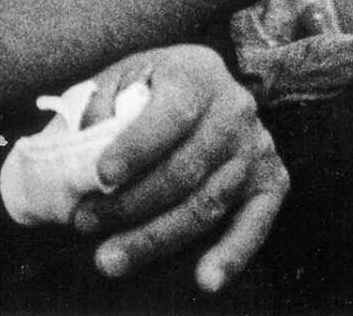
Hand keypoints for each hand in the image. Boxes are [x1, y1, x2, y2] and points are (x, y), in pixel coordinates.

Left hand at [74, 46, 286, 295]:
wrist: (199, 87)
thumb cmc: (149, 89)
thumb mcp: (123, 78)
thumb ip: (101, 106)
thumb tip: (82, 152)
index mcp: (198, 72)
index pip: (173, 112)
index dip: (138, 146)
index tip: (102, 176)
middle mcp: (235, 106)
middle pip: (187, 167)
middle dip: (132, 203)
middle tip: (85, 222)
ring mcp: (255, 144)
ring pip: (208, 202)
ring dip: (156, 238)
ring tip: (108, 258)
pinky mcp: (270, 180)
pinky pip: (256, 222)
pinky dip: (233, 254)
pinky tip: (206, 280)